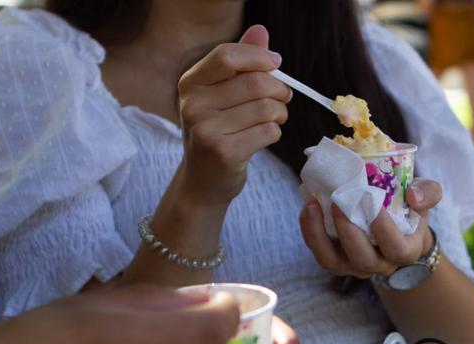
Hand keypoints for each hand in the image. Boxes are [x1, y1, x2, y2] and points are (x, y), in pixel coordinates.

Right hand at [176, 24, 291, 206]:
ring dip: (280, 113)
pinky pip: (268, 132)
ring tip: (274, 119)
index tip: (276, 63)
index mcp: (190, 84)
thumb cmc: (217, 131)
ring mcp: (206, 130)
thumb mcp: (222, 95)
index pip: (227, 56)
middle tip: (282, 99)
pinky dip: (274, 133)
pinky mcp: (224, 153)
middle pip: (255, 82)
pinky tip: (263, 138)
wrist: (203, 181)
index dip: (258, 57)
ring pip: (266, 108)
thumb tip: (261, 31)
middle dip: (279, 90)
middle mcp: (193, 105)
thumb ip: (240, 62)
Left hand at [299, 179, 441, 278]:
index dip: (384, 229)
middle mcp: (379, 264)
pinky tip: (308, 207)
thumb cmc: (410, 211)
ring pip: (332, 262)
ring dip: (318, 235)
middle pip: (362, 260)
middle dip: (348, 232)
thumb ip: (428, 193)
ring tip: (312, 205)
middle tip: (338, 201)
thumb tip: (413, 195)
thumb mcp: (426, 198)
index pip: (397, 249)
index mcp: (405, 251)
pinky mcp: (335, 259)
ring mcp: (353, 265)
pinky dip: (309, 231)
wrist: (396, 226)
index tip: (373, 202)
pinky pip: (319, 252)